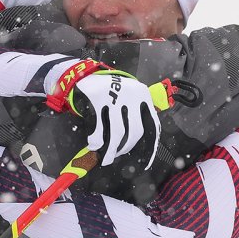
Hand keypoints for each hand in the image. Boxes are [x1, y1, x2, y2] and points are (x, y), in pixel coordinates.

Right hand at [45, 60, 160, 167]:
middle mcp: (132, 94)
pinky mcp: (98, 97)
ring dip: (111, 149)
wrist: (86, 74)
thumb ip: (136, 118)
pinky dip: (97, 140)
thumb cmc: (110, 93)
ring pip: (117, 132)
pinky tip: (94, 144)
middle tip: (117, 155)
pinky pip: (100, 127)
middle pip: (135, 131)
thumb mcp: (128, 99)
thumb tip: (141, 148)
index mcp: (143, 95)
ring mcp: (115, 94)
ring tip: (105, 157)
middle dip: (125, 148)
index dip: (150, 148)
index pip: (153, 126)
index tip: (145, 163)